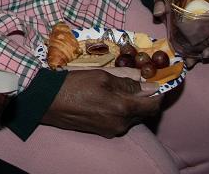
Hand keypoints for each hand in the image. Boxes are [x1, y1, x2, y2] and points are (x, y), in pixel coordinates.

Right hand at [41, 70, 161, 136]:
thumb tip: (148, 84)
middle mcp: (121, 124)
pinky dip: (122, 110)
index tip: (158, 81)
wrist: (49, 102)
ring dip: (133, 104)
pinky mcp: (104, 132)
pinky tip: (109, 99)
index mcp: (123, 108)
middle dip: (146, 98)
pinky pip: (121, 121)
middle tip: (140, 82)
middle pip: (145, 112)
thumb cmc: (74, 84)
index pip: (154, 104)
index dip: (159, 92)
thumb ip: (127, 82)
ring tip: (121, 89)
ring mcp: (112, 130)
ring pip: (133, 117)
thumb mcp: (101, 76)